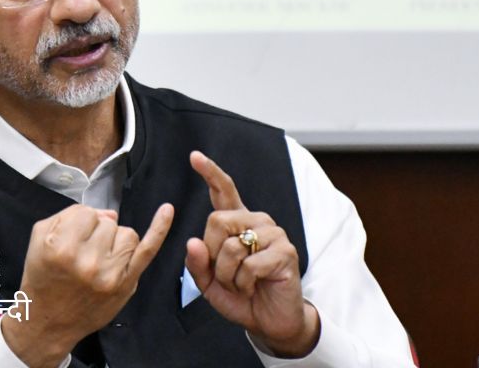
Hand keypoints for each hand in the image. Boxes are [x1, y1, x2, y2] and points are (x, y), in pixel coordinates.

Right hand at [2, 203, 173, 367]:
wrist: (49, 321)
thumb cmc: (44, 277)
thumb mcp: (40, 240)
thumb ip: (70, 215)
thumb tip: (109, 213)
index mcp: (60, 247)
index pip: (85, 213)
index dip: (80, 223)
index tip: (72, 239)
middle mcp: (86, 261)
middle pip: (107, 223)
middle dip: (96, 233)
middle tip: (83, 254)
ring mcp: (109, 274)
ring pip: (126, 233)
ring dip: (115, 242)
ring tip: (99, 260)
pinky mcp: (126, 283)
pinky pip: (147, 251)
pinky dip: (159, 229)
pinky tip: (167, 211)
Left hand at [184, 151, 319, 357]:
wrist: (271, 321)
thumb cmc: (242, 297)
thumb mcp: (210, 283)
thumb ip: (198, 263)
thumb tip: (193, 242)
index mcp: (238, 223)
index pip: (223, 191)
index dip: (210, 173)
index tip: (195, 156)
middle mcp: (257, 221)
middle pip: (217, 220)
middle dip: (213, 255)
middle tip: (226, 274)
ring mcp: (273, 234)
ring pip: (231, 246)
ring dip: (228, 275)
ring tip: (242, 283)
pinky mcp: (285, 251)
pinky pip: (248, 265)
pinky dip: (243, 283)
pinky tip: (254, 286)